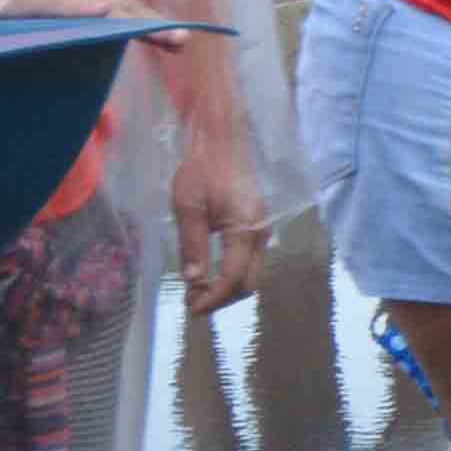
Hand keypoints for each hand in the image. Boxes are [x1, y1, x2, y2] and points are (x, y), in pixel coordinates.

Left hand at [174, 140, 269, 311]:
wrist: (222, 141)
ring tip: (198, 290)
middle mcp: (261, 233)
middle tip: (192, 302)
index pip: (234, 278)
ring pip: (252, 274)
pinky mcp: (258, 226)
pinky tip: (212, 272)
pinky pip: (250, 261)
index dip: (214, 299)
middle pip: (249, 283)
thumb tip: (193, 281)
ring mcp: (262, 230)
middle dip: (222, 299)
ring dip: (227, 288)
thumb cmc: (202, 170)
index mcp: (245, 229)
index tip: (192, 309)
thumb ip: (192, 245)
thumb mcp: (188, 207)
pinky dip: (233, 275)